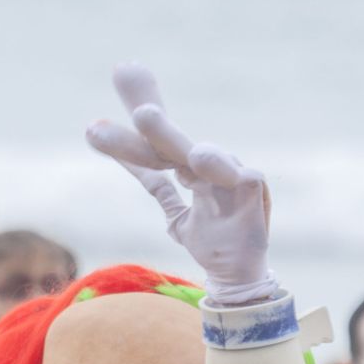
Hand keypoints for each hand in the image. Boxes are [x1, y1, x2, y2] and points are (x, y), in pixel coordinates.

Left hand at [86, 67, 274, 305]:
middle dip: (145, 119)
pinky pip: (238, 174)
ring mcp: (231, 174)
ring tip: (143, 116)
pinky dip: (220, 166)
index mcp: (190, 167)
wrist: (236, 275)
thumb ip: (153, 180)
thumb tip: (125, 158)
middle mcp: (209, 164)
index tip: (110, 89)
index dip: (135, 118)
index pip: (155, 144)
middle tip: (119, 88)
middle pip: (169, 142)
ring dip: (168, 137)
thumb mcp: (172, 208)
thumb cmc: (209, 239)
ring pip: (196, 154)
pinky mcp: (253, 189)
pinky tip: (199, 158)